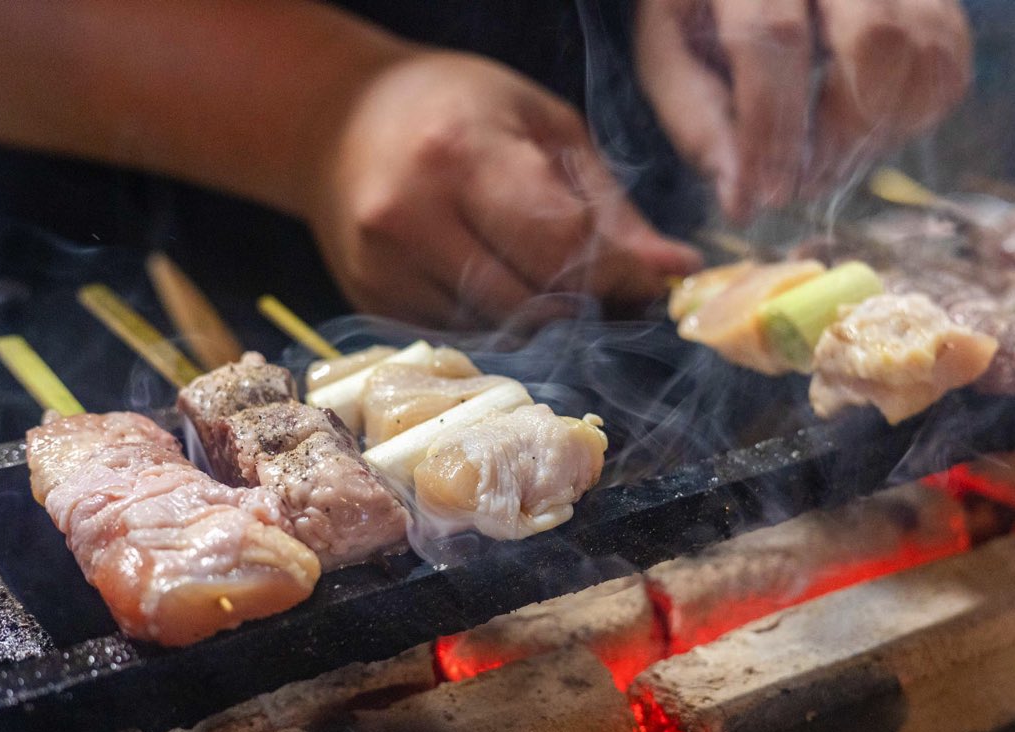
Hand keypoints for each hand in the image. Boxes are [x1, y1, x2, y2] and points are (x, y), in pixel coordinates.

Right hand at [303, 49, 701, 326]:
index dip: (614, 273)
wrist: (340, 120)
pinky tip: (493, 280)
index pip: (559, 244)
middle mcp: (410, 214)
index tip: (643, 280)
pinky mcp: (370, 301)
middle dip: (581, 301)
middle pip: (530, 299)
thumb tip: (674, 271)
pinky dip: (495, 321)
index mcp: (461, 152)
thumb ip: (610, 207)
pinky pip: (460, 337)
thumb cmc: (457, 109)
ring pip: (497, 329)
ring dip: (541, 317)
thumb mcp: (544, 128)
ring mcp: (383, 265)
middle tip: (601, 285)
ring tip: (544, 274)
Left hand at [635, 0, 971, 219]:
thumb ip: (698, 122)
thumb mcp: (670, 56)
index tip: (766, 195)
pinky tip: (864, 131)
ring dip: (880, 129)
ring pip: (924, 47)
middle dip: (841, 132)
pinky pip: (949, 59)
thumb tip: (741, 200)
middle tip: (804, 185)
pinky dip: (915, 114)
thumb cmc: (699, 15)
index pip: (774, 36)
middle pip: (873, 38)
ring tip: (828, 161)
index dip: (773, 127)